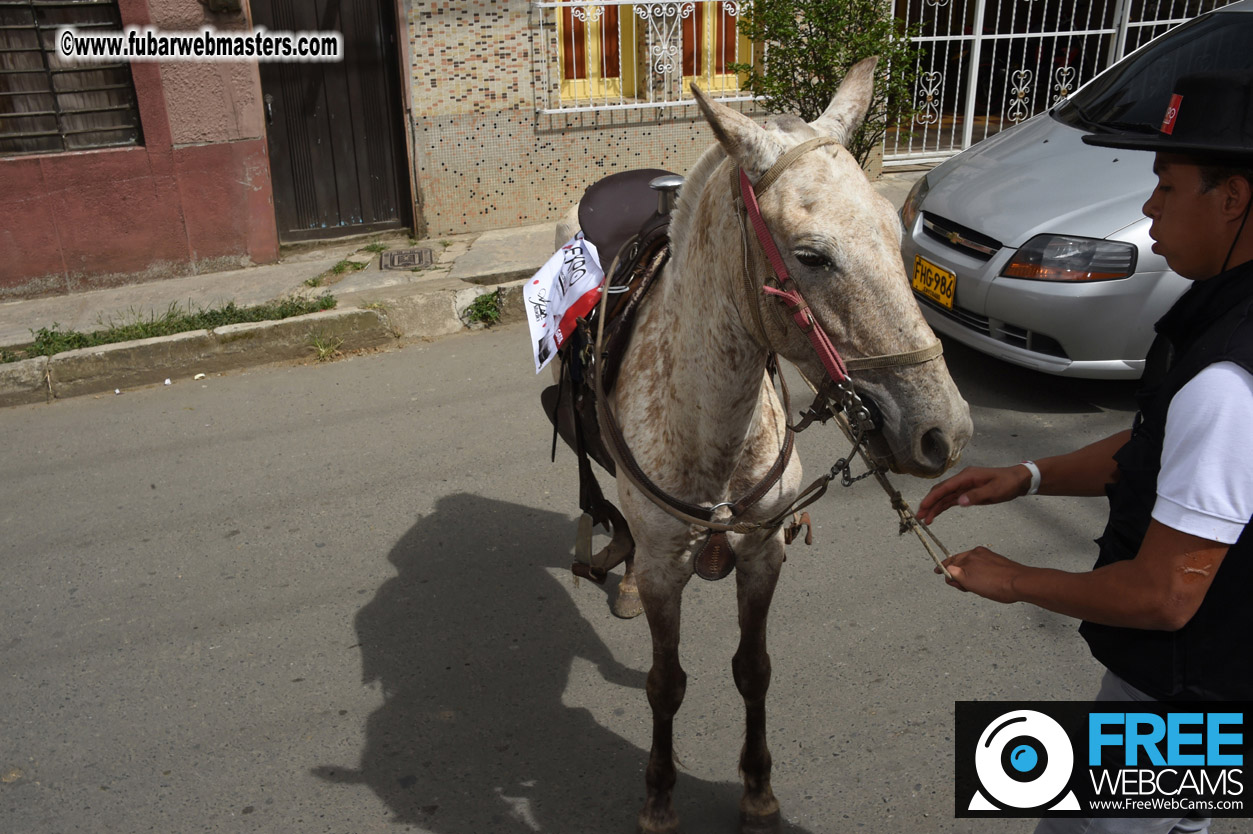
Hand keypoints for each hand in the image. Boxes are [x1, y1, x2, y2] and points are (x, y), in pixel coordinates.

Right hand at [917, 465, 1031, 524]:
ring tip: (925, 520)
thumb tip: (959, 502)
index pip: (945, 487)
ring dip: (934, 507)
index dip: (933, 497)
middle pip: (941, 492)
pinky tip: (935, 515)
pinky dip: (942, 507)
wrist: (1017, 480)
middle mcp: (962, 480)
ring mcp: (963, 486)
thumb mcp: (994, 491)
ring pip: (944, 497)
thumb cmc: (1007, 483)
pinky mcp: (966, 493)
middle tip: (919, 516)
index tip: (923, 506)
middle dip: (929, 503)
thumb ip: (976, 496)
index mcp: (967, 477)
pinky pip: (951, 500)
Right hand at [935, 546, 1024, 603]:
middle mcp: (978, 553)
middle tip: (961, 587)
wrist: (1021, 584)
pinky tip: (984, 583)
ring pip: (972, 565)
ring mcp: (989, 557)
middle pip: (960, 563)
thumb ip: (955, 574)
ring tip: (975, 588)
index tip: (938, 572)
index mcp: (970, 556)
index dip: (943, 568)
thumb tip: (947, 569)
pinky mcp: (998, 562)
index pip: (950, 561)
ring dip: (968, 576)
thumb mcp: (969, 582)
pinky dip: (978, 574)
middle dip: (957, 574)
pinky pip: (982, 567)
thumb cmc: (997, 584)